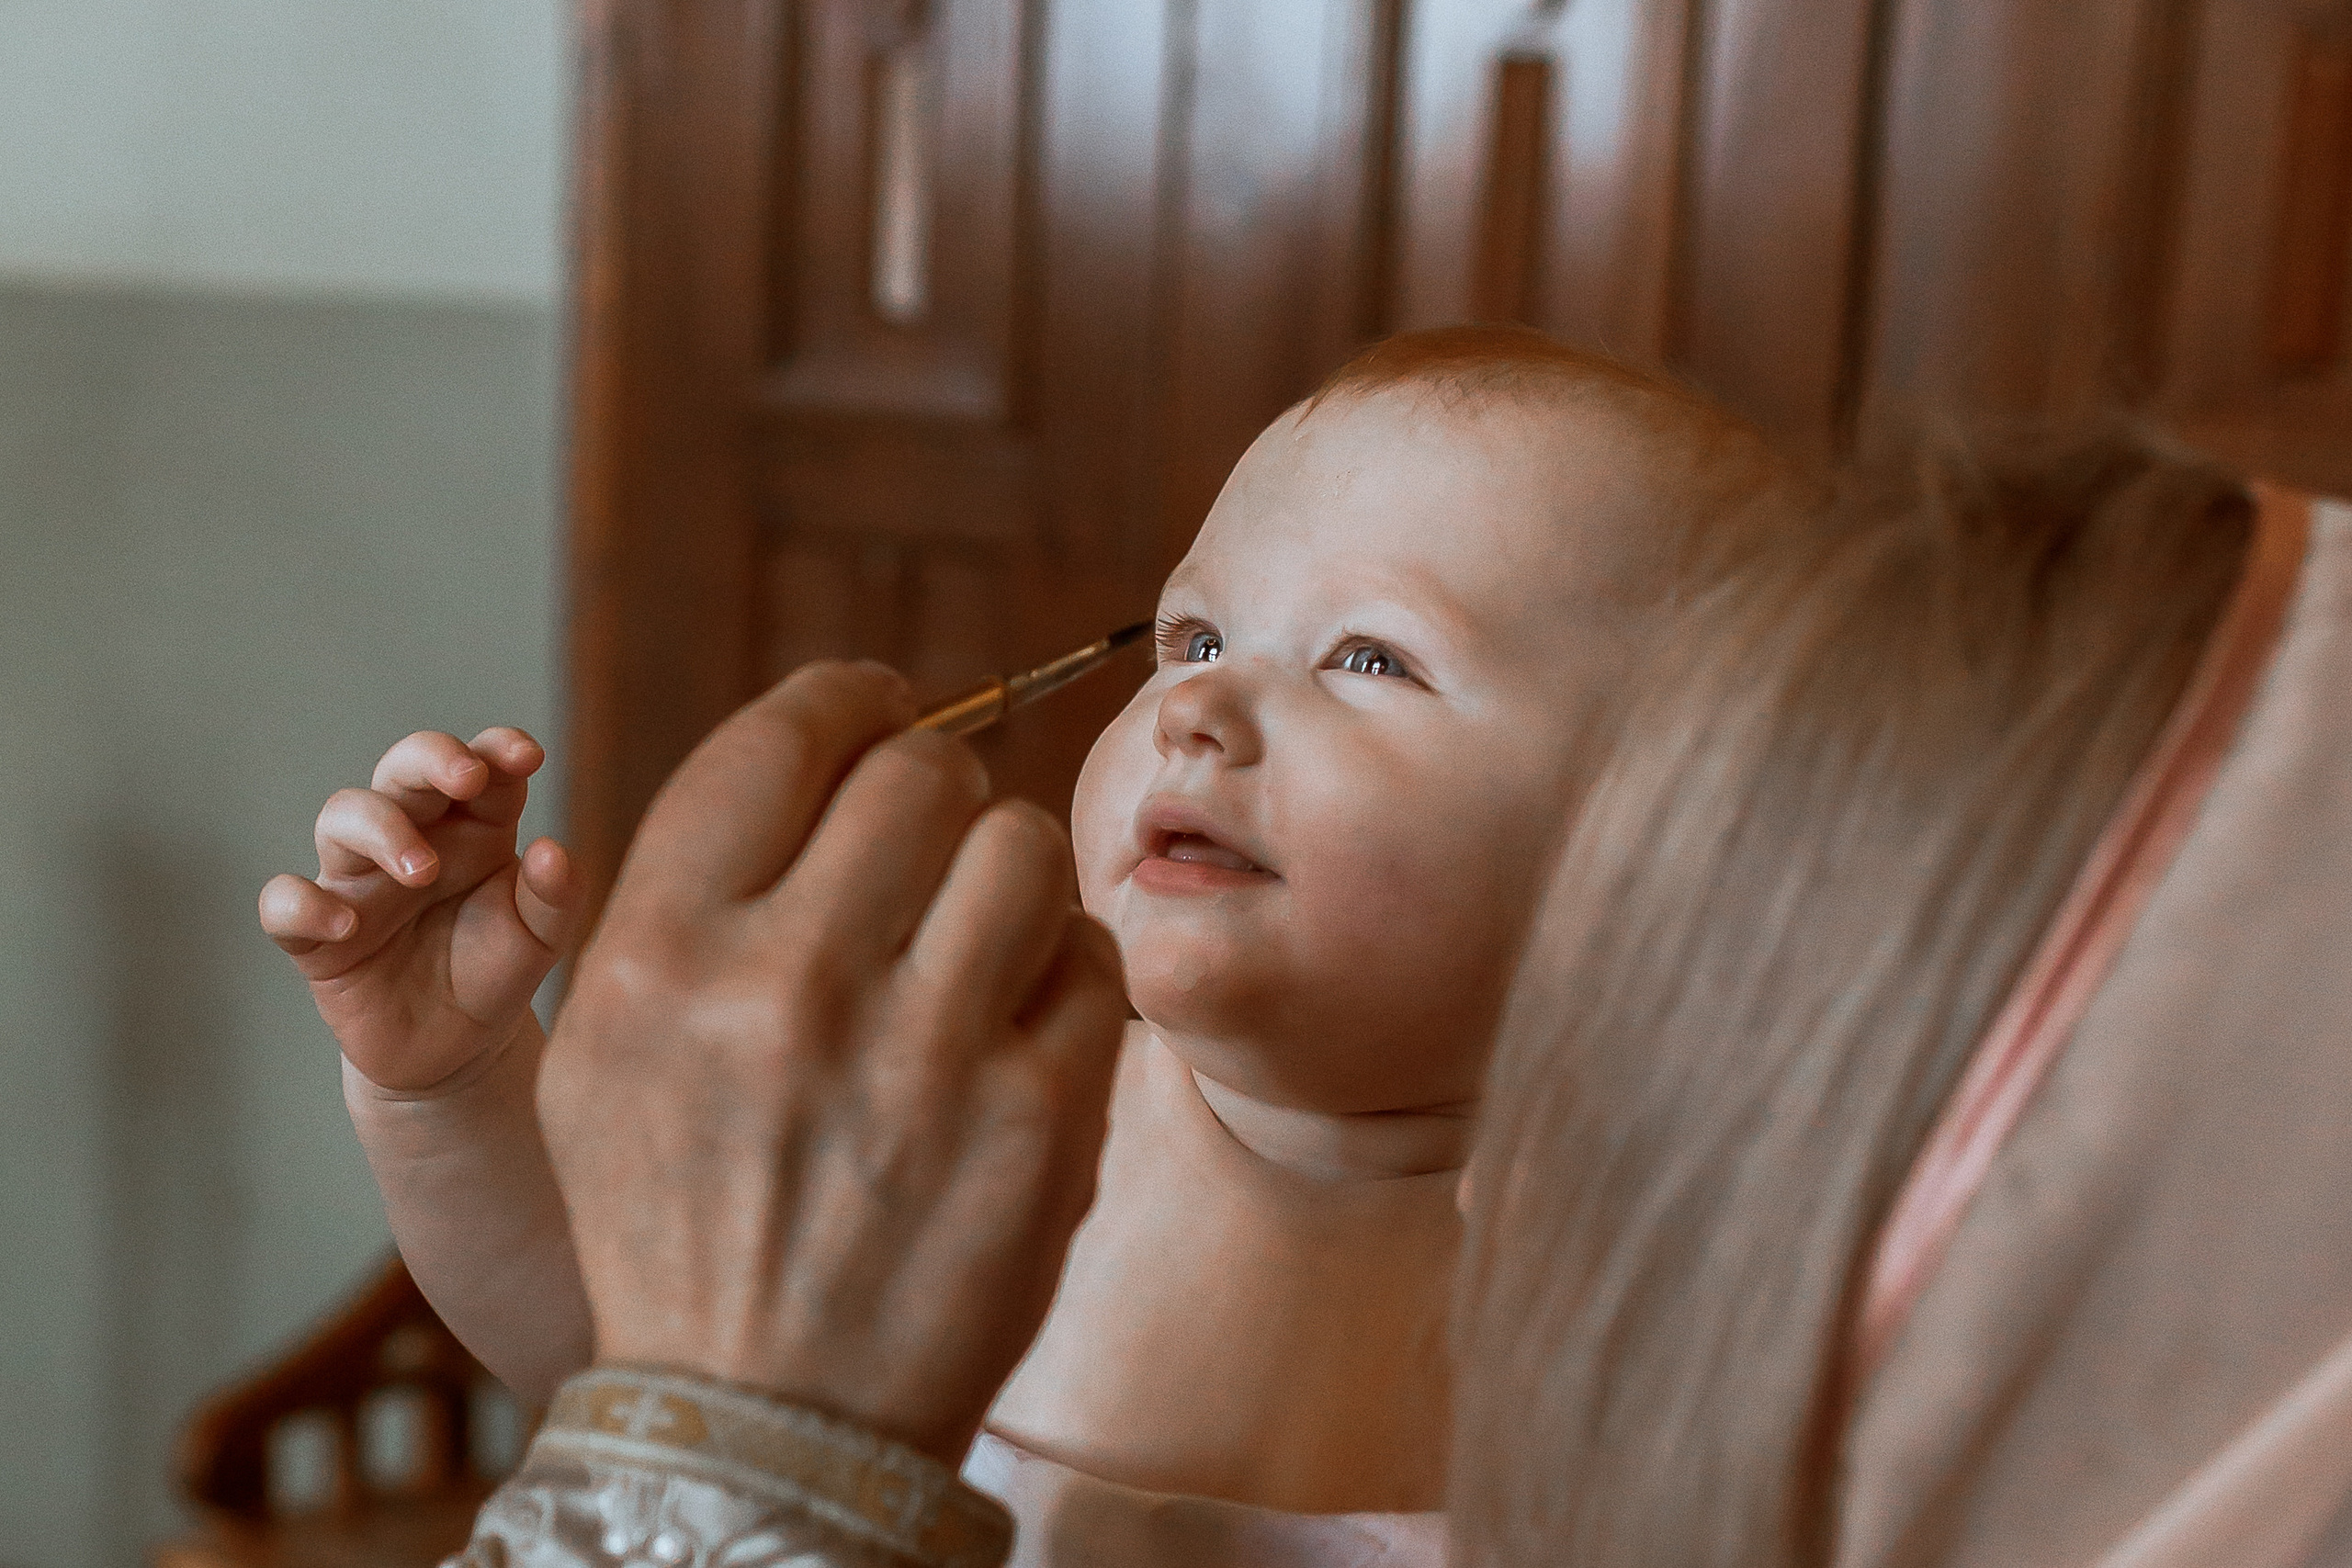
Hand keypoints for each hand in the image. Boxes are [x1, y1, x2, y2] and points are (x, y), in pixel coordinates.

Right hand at [260, 728, 583, 1093]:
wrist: (455, 1050)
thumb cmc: (494, 971)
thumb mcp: (541, 938)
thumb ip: (554, 896)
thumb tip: (552, 849)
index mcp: (473, 827)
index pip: (480, 766)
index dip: (497, 748)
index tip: (527, 757)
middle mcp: (412, 839)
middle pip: (403, 769)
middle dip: (430, 758)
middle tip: (466, 778)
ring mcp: (358, 881)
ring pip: (341, 816)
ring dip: (380, 828)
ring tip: (423, 871)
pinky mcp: (315, 934)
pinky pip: (284, 903)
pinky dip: (304, 905)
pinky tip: (346, 925)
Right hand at [540, 662, 1127, 1464]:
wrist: (761, 1422)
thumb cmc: (681, 1220)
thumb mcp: (609, 1049)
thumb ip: (692, 889)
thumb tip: (829, 740)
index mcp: (657, 953)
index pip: (783, 735)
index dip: (851, 697)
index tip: (882, 706)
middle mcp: (784, 988)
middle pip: (920, 771)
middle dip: (935, 785)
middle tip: (931, 837)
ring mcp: (921, 1056)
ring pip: (1020, 844)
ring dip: (1006, 873)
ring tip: (978, 938)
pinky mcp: (1037, 1122)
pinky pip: (1089, 957)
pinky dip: (1062, 976)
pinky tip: (1016, 1028)